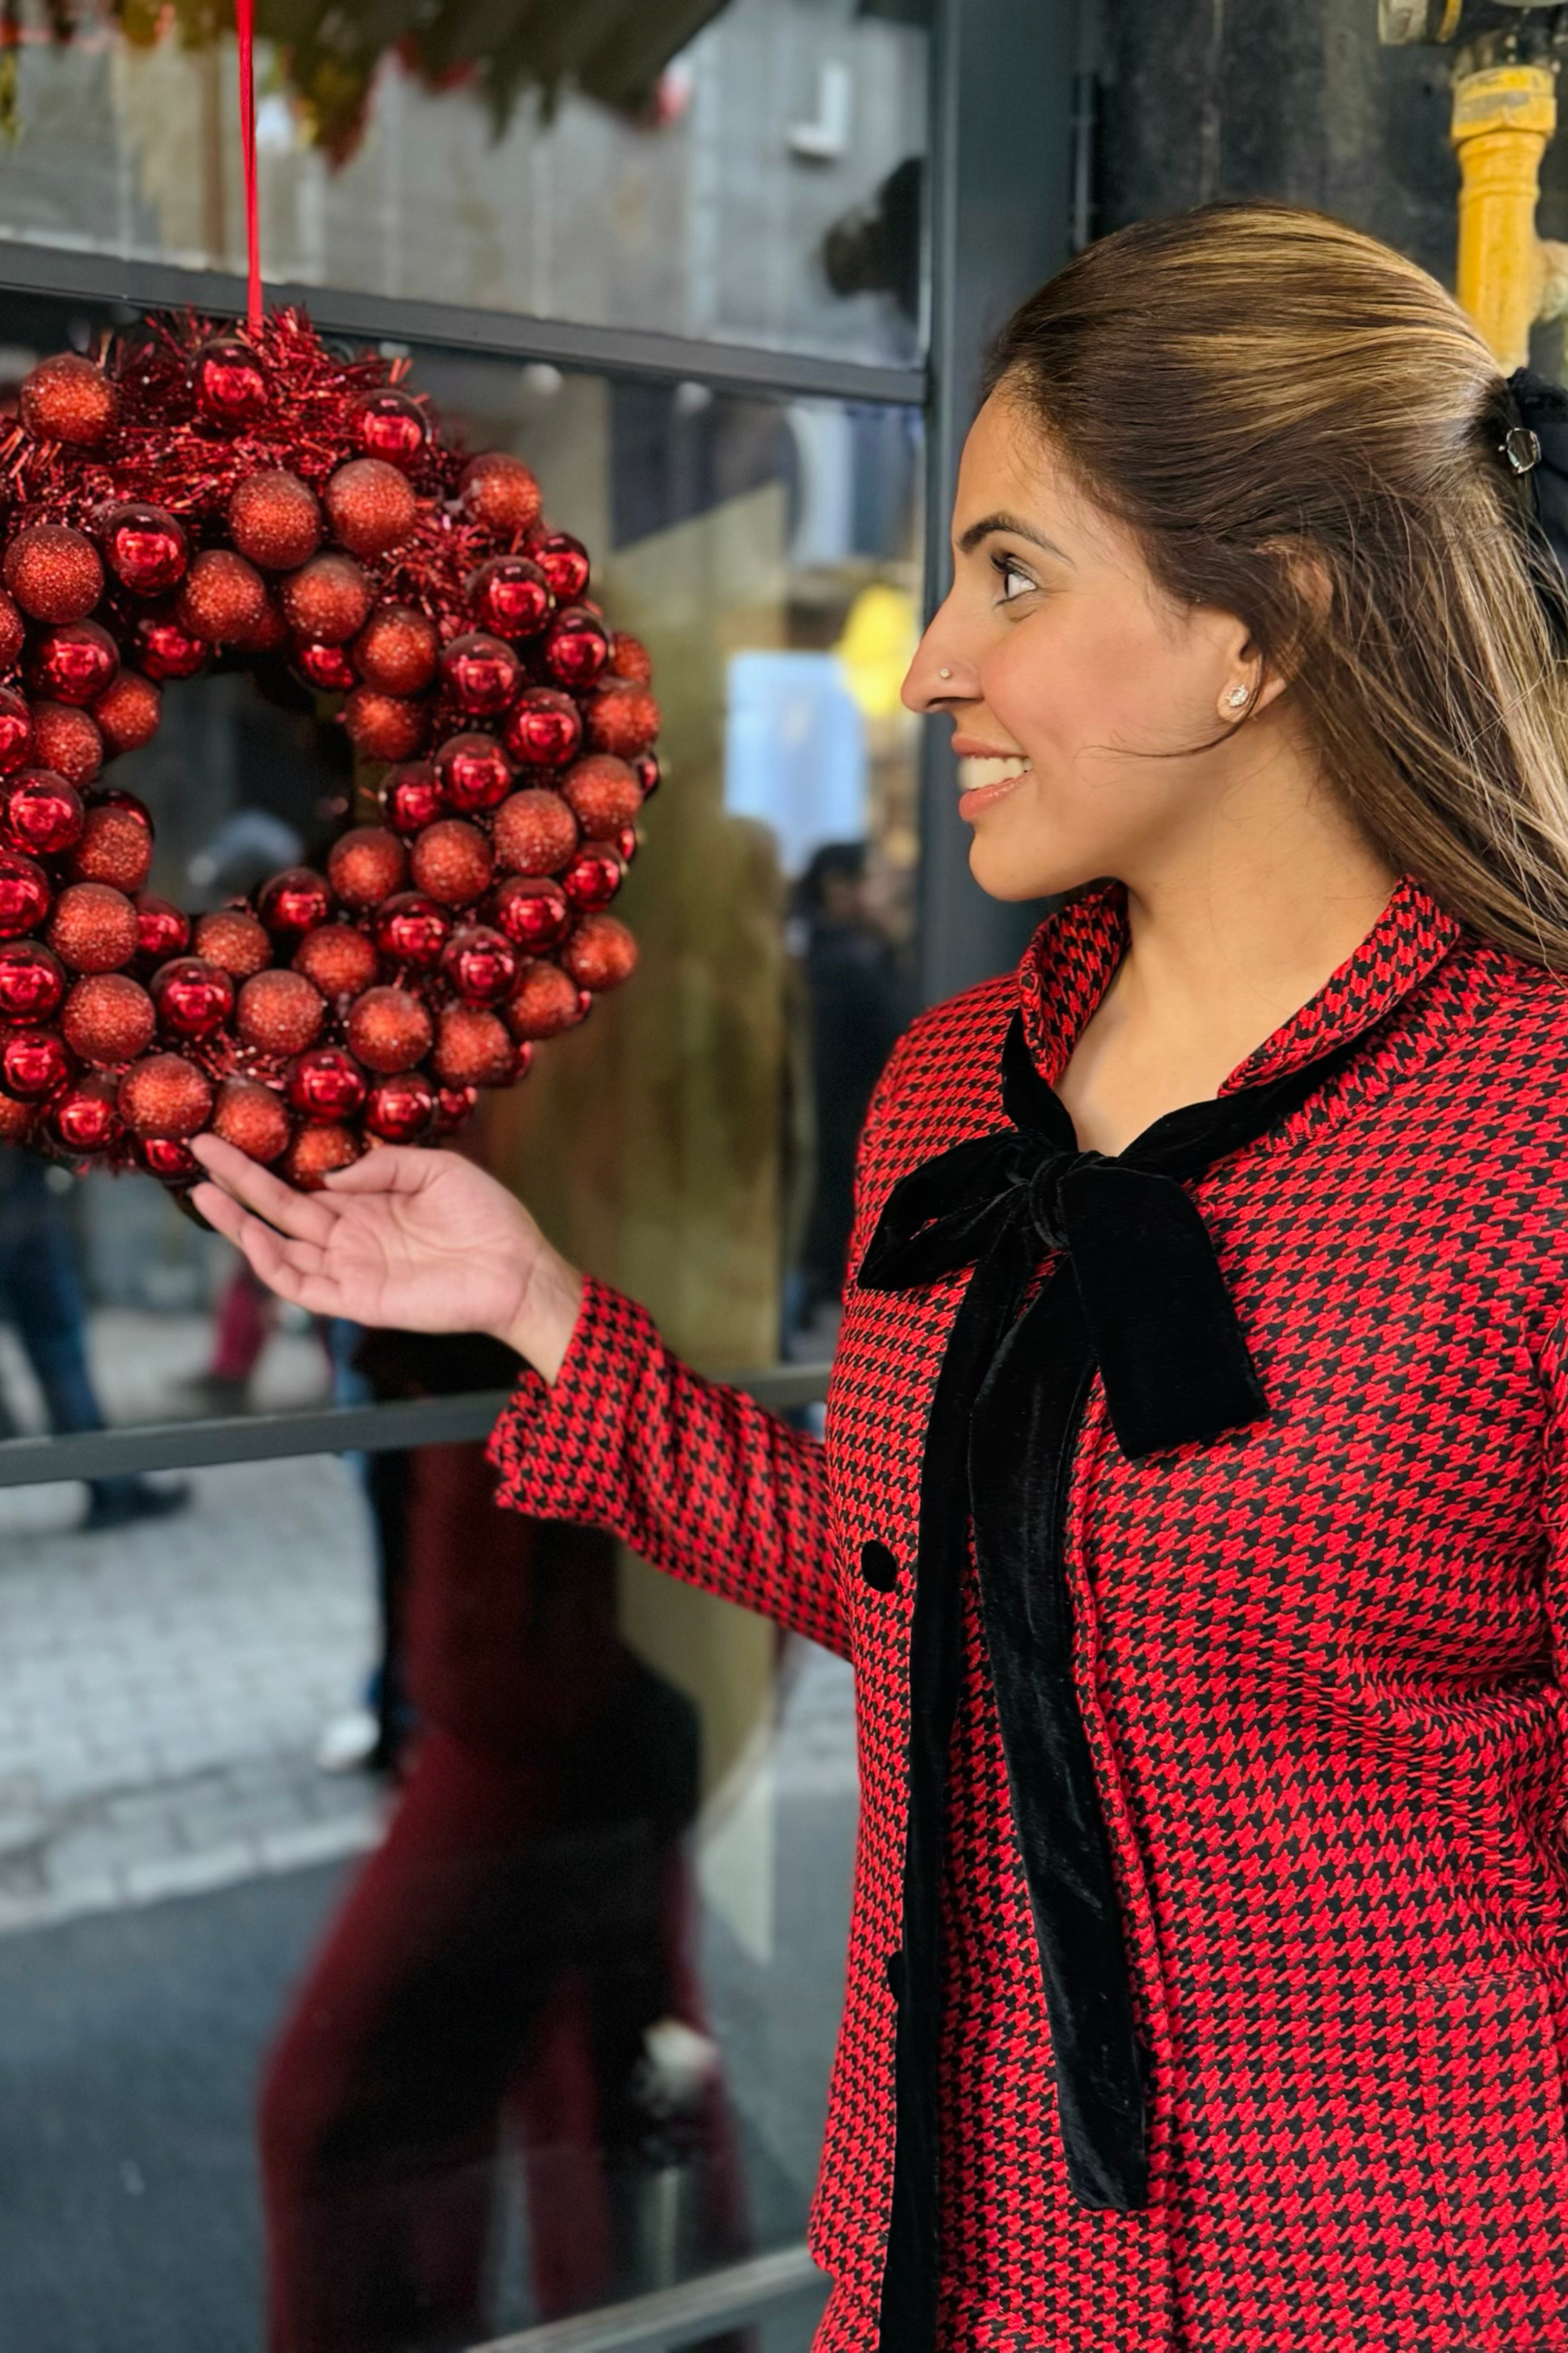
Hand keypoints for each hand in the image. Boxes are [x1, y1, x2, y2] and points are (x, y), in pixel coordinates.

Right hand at [188, 1135, 584, 1381]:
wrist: (519, 1268)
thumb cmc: (487, 1217)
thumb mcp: (437, 1169)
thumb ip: (381, 1167)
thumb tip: (326, 1174)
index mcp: (364, 1205)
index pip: (300, 1185)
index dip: (265, 1166)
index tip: (230, 1135)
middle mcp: (348, 1238)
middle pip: (278, 1209)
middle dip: (237, 1182)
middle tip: (199, 1149)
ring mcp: (349, 1269)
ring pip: (278, 1247)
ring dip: (239, 1223)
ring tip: (206, 1190)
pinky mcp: (357, 1299)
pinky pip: (302, 1284)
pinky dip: (271, 1262)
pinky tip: (251, 1232)